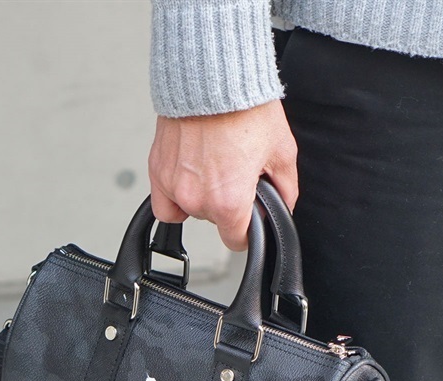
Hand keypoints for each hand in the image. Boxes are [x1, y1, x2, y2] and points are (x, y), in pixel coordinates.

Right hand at [148, 99, 297, 250]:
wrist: (214, 77)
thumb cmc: (246, 109)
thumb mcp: (283, 154)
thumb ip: (285, 191)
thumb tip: (281, 209)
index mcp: (229, 202)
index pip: (236, 241)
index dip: (248, 230)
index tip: (250, 217)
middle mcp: (197, 198)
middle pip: (214, 221)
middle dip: (227, 204)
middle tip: (236, 173)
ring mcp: (173, 185)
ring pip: (190, 210)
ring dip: (202, 196)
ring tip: (215, 166)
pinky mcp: (157, 169)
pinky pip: (163, 203)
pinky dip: (175, 197)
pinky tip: (190, 180)